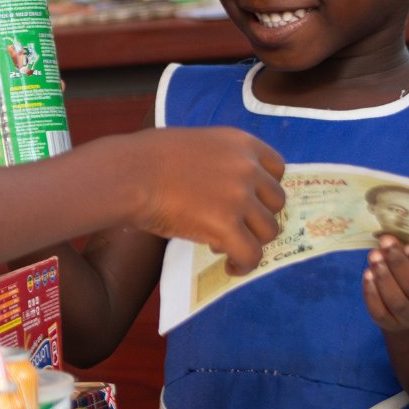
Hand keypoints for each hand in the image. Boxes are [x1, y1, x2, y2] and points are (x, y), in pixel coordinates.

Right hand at [130, 126, 284, 273]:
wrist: (130, 173)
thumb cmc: (149, 157)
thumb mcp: (195, 143)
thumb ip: (219, 159)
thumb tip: (224, 186)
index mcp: (239, 142)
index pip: (278, 167)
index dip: (266, 188)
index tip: (252, 200)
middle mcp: (247, 167)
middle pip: (277, 201)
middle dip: (258, 216)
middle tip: (236, 225)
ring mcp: (240, 197)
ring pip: (269, 230)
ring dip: (251, 240)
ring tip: (228, 246)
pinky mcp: (227, 226)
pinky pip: (252, 255)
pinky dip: (243, 265)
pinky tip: (230, 266)